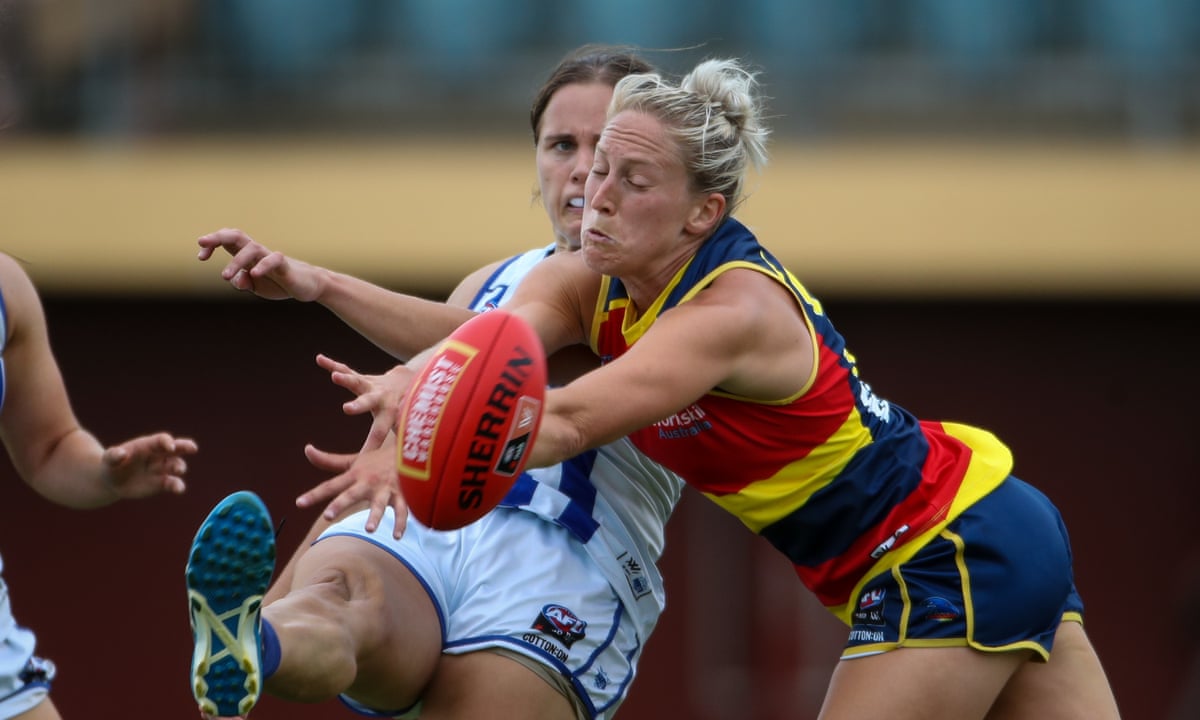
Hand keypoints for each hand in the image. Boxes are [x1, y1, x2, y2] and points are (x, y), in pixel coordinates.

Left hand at [103, 432, 198, 498]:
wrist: (112, 481)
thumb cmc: (111, 465)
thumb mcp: (108, 459)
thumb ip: (114, 455)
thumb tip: (122, 453)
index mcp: (148, 445)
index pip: (161, 440)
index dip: (167, 441)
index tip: (169, 446)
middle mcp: (158, 455)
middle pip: (177, 448)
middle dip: (185, 446)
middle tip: (193, 448)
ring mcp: (161, 469)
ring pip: (177, 465)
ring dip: (180, 467)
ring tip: (178, 471)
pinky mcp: (162, 483)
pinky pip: (173, 483)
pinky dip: (177, 486)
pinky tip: (178, 489)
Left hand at [197, 228, 323, 301]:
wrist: (308, 285)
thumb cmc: (279, 282)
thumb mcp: (256, 287)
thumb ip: (243, 283)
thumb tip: (237, 280)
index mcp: (248, 255)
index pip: (228, 241)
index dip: (212, 244)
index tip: (201, 257)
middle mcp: (257, 252)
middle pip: (237, 235)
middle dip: (217, 237)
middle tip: (201, 243)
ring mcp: (271, 257)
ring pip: (251, 249)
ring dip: (235, 261)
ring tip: (225, 277)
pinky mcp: (285, 265)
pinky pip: (273, 260)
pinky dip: (262, 266)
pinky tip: (253, 275)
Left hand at [299, 442, 407, 537]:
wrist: (409, 451)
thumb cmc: (377, 460)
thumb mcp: (353, 459)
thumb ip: (328, 460)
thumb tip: (307, 449)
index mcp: (354, 475)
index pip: (330, 486)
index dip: (314, 494)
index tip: (299, 503)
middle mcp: (368, 482)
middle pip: (351, 495)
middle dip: (340, 504)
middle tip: (327, 516)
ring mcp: (385, 489)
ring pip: (379, 504)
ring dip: (374, 516)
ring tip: (369, 529)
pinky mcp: (402, 495)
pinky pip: (402, 510)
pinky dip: (401, 523)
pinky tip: (397, 536)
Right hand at [317, 354, 413, 451]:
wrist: (408, 382)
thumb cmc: (401, 414)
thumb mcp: (403, 431)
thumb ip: (400, 449)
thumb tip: (404, 476)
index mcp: (388, 415)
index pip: (378, 433)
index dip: (370, 446)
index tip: (362, 459)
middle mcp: (380, 398)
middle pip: (368, 403)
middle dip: (358, 406)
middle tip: (347, 409)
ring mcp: (370, 385)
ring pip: (357, 381)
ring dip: (346, 378)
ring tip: (335, 376)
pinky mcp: (361, 377)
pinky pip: (345, 368)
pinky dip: (332, 364)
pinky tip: (319, 358)